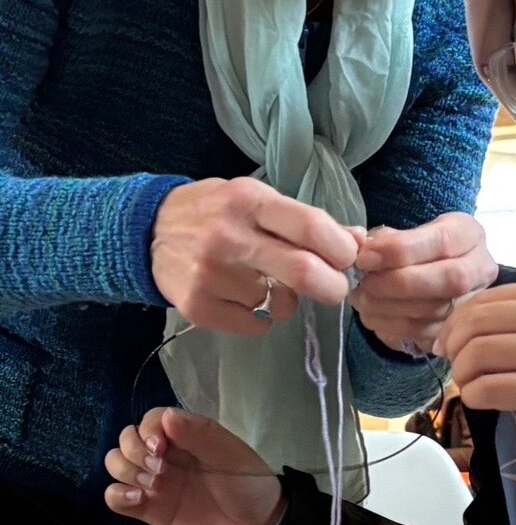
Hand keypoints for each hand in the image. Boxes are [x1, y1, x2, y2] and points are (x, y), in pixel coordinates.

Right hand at [103, 407, 284, 524]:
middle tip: (161, 470)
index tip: (160, 447)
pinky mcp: (148, 508)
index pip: (150, 419)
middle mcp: (166, 455)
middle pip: (127, 440)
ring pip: (116, 464)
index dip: (147, 430)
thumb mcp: (230, 455)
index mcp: (188, 436)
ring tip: (152, 486)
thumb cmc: (248, 484)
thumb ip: (199, 435)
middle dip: (134, 452)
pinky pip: (114, 496)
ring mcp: (155, 481)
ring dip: (126, 471)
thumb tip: (166, 416)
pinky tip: (139, 499)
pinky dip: (117, 495)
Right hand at [150, 178, 357, 335]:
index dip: (342, 249)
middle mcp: (229, 237)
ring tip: (270, 284)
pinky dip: (262, 318)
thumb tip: (360, 242)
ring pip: (279, 302)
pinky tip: (246, 299)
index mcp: (250, 201)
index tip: (347, 259)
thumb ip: (308, 221)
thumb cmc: (217, 212)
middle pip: (304, 272)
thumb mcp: (259, 199)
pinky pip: (255, 324)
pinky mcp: (197, 307)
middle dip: (333, 286)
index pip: (312, 227)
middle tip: (334, 288)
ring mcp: (210, 275)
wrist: (147, 231)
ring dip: (287, 300)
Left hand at [350, 214, 498, 355]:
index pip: (443, 242)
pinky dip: (390, 325)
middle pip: (449, 279)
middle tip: (364, 282)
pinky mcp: (456, 329)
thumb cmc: (417, 249)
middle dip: (398, 283)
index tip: (365, 257)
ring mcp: (472, 302)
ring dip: (389, 307)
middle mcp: (480, 268)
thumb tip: (353, 240)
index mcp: (468, 234)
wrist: (436, 273)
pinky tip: (372, 314)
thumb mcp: (405, 232)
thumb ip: (378, 236)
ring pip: (435, 310)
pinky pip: (424, 333)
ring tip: (362, 298)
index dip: (401, 251)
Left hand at [436, 280, 515, 448]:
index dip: (457, 321)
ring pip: (476, 355)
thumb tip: (474, 329)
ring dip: (462, 374)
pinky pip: (490, 389)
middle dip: (453, 346)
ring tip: (471, 385)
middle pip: (474, 323)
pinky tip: (481, 400)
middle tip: (454, 365)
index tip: (452, 341)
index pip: (485, 298)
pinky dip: (474, 396)